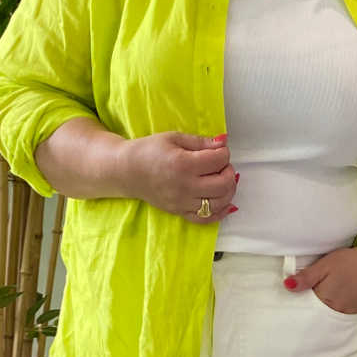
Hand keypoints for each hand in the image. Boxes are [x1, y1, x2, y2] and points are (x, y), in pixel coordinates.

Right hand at [124, 131, 238, 221]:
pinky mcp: (179, 212)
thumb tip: (223, 143)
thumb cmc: (149, 151)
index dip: (224, 153)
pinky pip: (206, 219)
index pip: (219, 160)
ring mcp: (182, 203)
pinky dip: (220, 212)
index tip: (219, 150)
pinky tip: (225, 203)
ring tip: (222, 180)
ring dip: (228, 191)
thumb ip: (201, 142)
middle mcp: (184, 186)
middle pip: (223, 184)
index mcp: (183, 164)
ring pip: (218, 203)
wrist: (127, 171)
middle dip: (229, 172)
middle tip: (222, 166)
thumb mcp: (175, 138)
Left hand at [286, 244, 356, 313]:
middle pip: (316, 312)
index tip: (295, 294)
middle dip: (310, 306)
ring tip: (320, 296)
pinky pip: (339, 313)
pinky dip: (334, 308)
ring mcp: (347, 313)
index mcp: (325, 299)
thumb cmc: (351, 262)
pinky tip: (333, 299)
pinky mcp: (356, 311)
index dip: (300, 299)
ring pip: (328, 314)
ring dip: (322, 308)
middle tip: (307, 294)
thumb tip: (286, 286)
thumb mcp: (326, 264)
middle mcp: (335, 311)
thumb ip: (306, 277)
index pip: (305, 305)